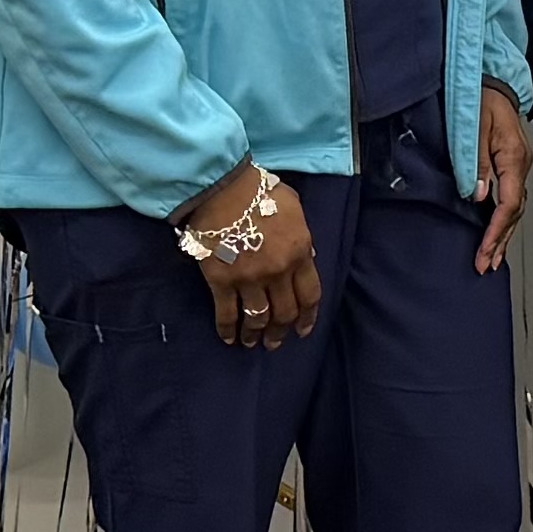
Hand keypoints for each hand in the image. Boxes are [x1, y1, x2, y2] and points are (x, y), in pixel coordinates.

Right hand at [189, 165, 322, 346]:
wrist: (222, 187)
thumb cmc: (259, 191)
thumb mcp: (293, 208)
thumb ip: (301, 237)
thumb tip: (304, 257)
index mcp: (300, 253)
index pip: (310, 295)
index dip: (308, 317)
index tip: (303, 330)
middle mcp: (278, 272)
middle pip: (285, 312)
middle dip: (281, 332)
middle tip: (275, 342)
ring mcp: (250, 279)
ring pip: (258, 318)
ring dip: (256, 335)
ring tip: (252, 343)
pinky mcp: (222, 282)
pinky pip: (226, 314)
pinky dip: (228, 329)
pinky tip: (229, 339)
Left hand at [472, 86, 532, 275]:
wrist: (493, 83)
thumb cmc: (481, 100)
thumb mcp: (473, 128)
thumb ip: (476, 162)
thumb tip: (478, 195)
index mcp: (513, 158)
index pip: (508, 203)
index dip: (496, 230)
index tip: (484, 250)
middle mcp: (520, 166)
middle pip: (514, 212)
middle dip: (500, 240)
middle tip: (486, 264)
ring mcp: (518, 167)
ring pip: (514, 208)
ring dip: (503, 235)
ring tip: (493, 259)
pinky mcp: (512, 166)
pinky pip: (510, 199)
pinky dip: (503, 220)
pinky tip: (497, 233)